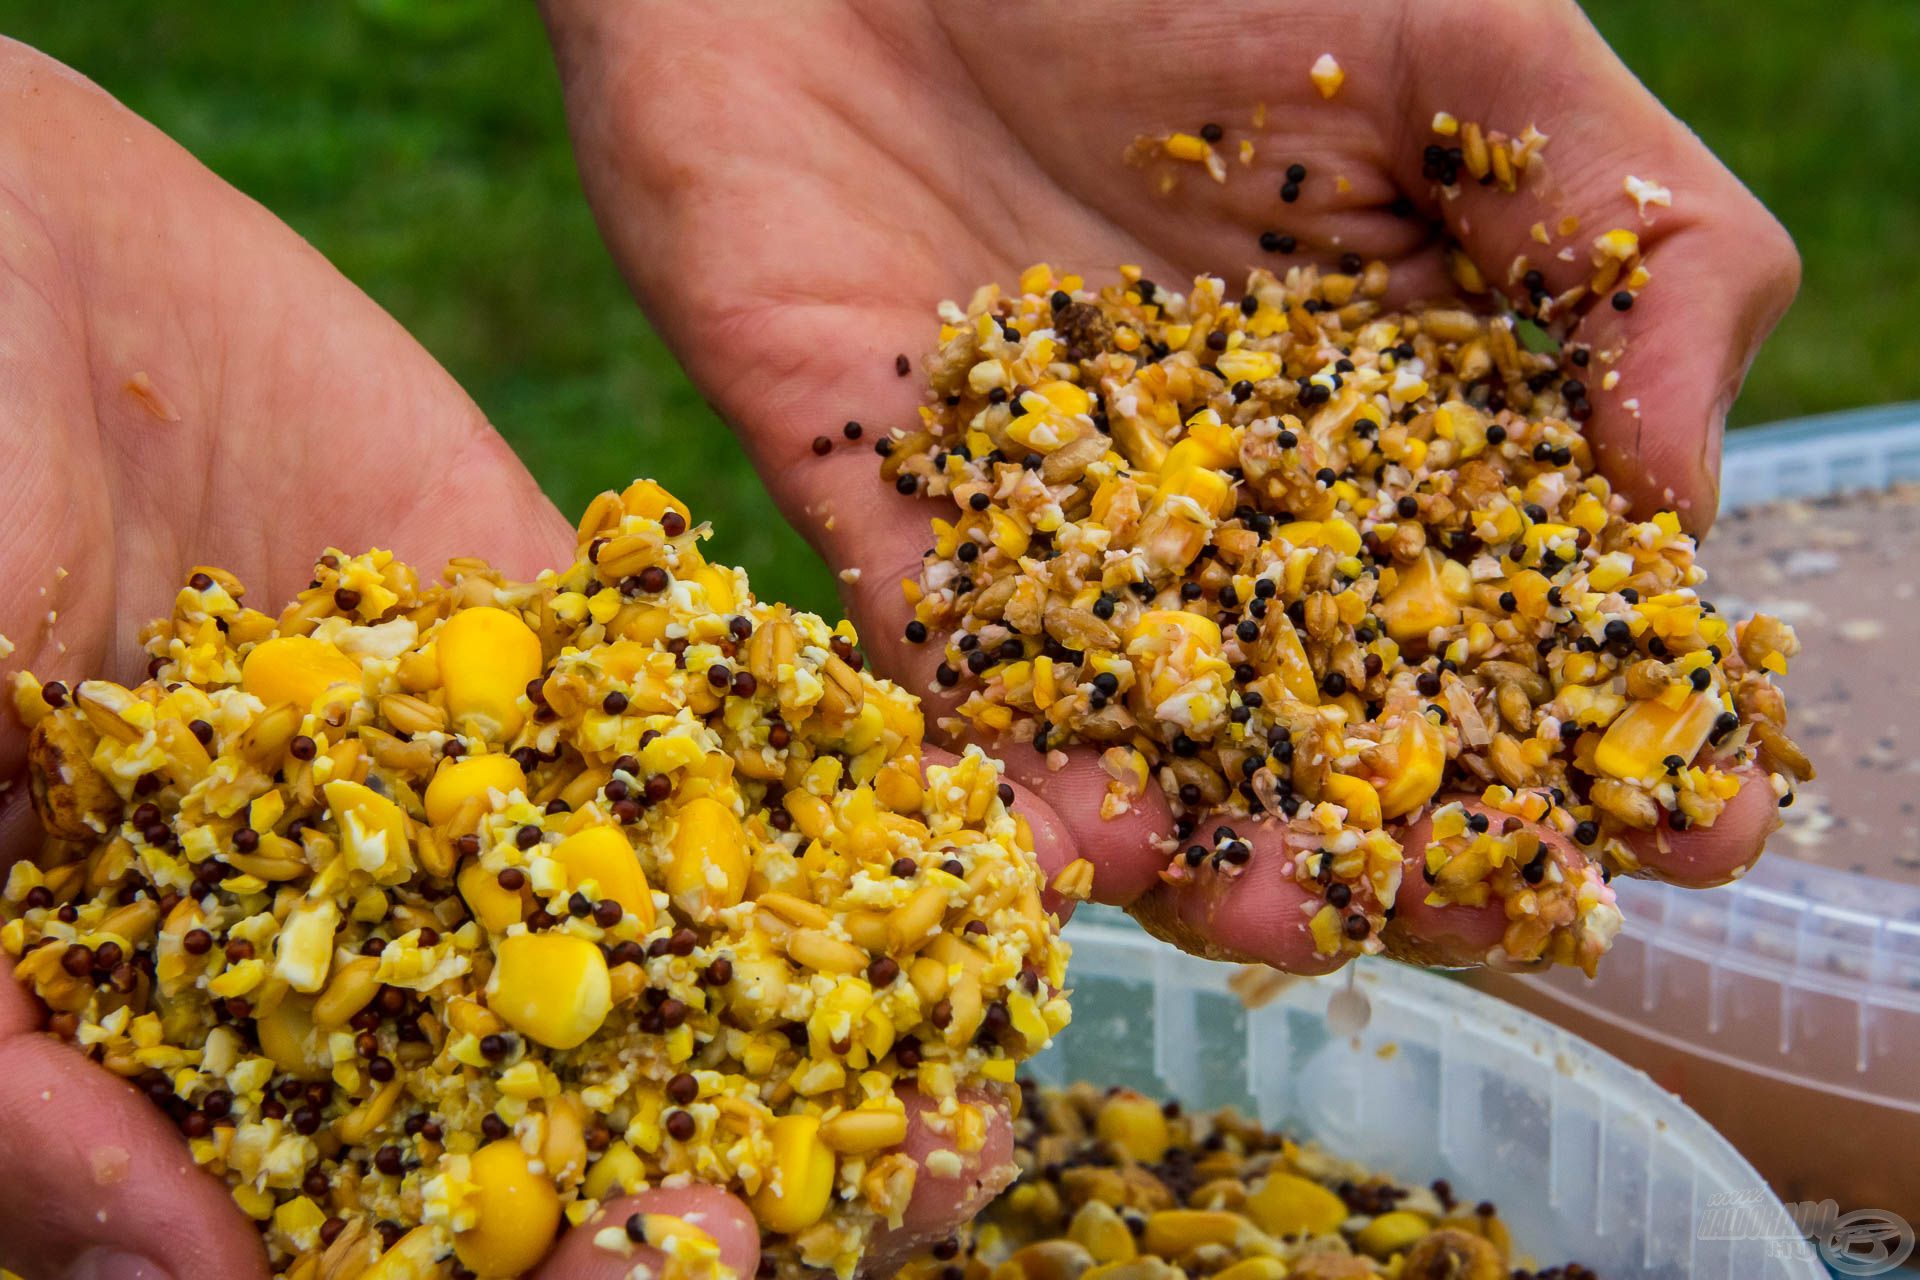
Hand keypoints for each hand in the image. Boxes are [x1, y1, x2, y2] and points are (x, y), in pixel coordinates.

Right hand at [0, 40, 1004, 1278]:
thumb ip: (3, 1056)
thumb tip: (187, 1278)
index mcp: (215, 1033)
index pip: (391, 1214)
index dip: (532, 1268)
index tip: (675, 1272)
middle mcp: (385, 938)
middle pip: (590, 1111)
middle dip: (743, 1169)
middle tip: (895, 1189)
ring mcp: (501, 792)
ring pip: (694, 944)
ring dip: (845, 1014)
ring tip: (980, 1067)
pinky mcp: (582, 651)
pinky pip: (732, 730)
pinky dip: (851, 784)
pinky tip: (993, 834)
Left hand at [542, 0, 1799, 971]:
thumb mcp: (1460, 39)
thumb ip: (1621, 239)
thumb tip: (1674, 500)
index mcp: (1388, 392)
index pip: (1510, 592)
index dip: (1608, 716)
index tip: (1686, 823)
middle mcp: (1226, 482)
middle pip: (1336, 707)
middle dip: (1414, 827)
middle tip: (1478, 909)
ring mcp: (1050, 505)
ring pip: (1149, 726)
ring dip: (1218, 842)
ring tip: (1283, 915)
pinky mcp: (884, 499)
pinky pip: (945, 665)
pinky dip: (1003, 763)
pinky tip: (1078, 840)